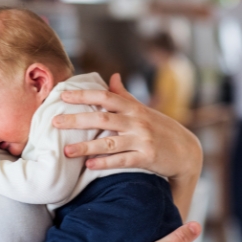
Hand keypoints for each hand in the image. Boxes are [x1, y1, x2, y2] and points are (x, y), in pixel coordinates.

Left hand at [53, 73, 201, 179]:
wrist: (187, 152)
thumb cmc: (161, 129)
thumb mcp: (144, 110)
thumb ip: (125, 95)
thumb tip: (112, 76)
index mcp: (134, 108)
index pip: (105, 96)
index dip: (84, 95)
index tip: (62, 95)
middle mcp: (137, 122)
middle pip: (102, 118)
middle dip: (77, 119)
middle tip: (54, 122)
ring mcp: (142, 140)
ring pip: (110, 142)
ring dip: (86, 146)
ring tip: (66, 151)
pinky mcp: (147, 158)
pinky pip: (123, 161)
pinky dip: (105, 163)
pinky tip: (90, 165)